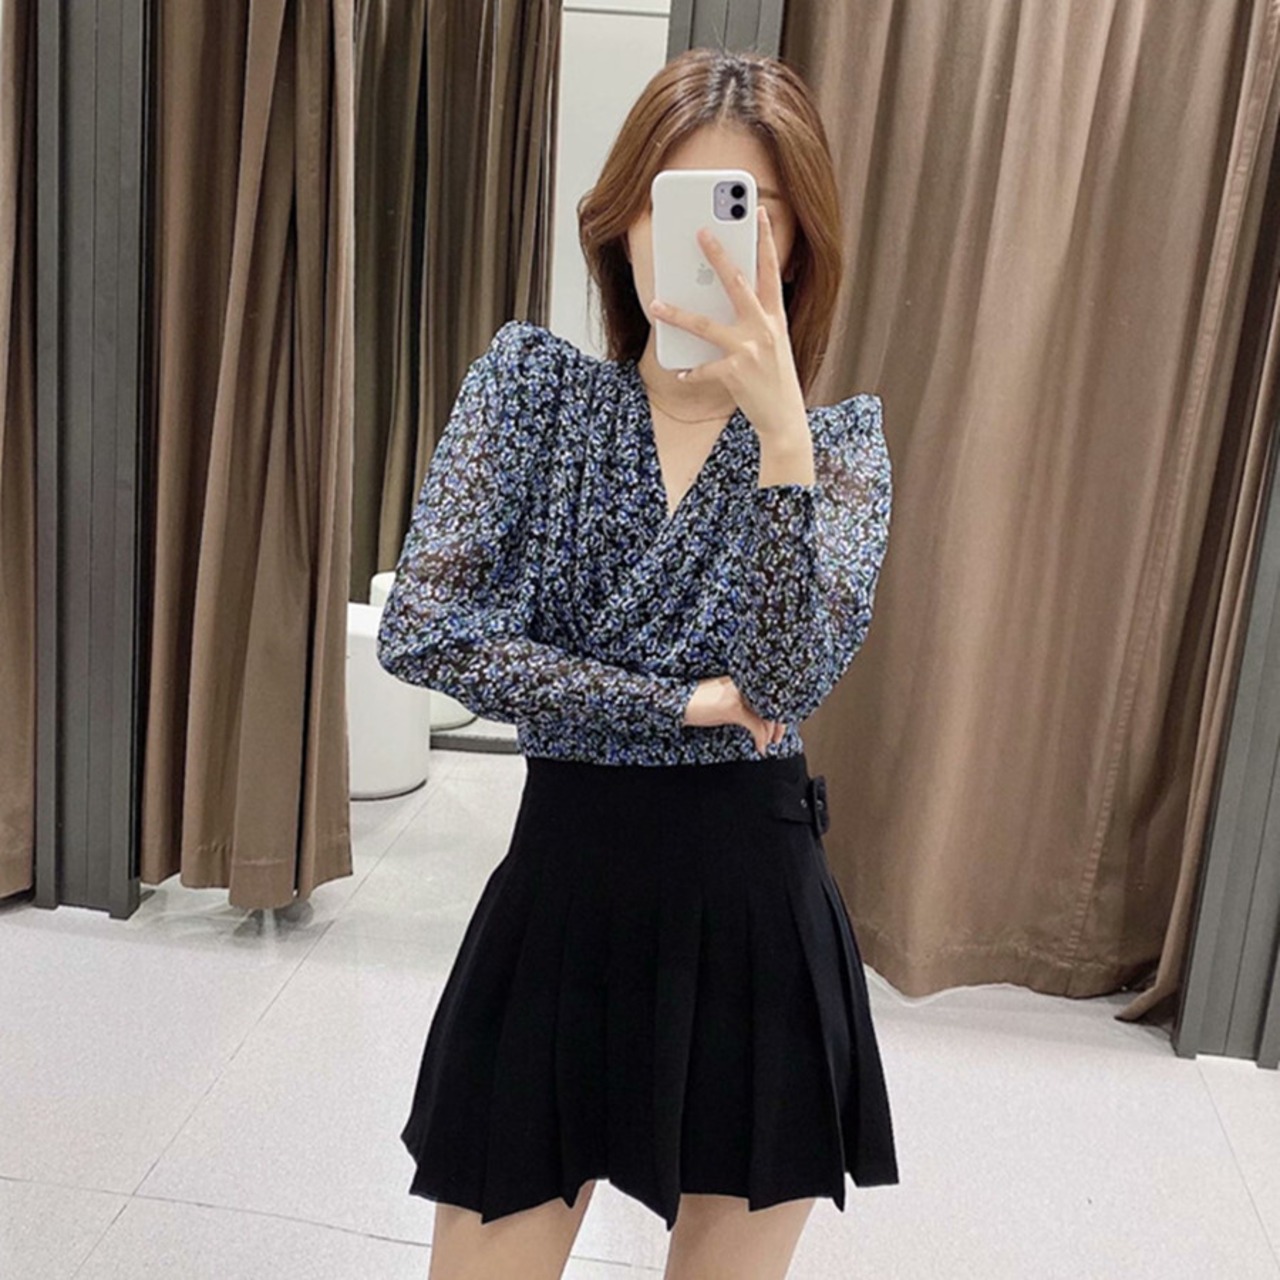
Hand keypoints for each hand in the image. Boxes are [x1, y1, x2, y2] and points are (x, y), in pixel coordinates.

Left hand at [649, 206, 807, 438]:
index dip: (766, 240)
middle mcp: (764, 329)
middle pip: (737, 284)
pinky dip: (691, 371)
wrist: (785, 418)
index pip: (771, 271)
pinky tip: (681, 373)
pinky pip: (704, 368)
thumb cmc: (774, 379)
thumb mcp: (773, 344)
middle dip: (718, 255)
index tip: (759, 213)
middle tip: (700, 232)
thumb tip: (721, 301)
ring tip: (656, 305)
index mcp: (775, 318)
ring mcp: (749, 350)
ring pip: (707, 325)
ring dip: (677, 314)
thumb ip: (755, 321)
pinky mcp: (735, 373)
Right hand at [681, 674, 787, 755]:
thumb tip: (755, 716)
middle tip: (778, 737)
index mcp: (741, 679)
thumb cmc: (696, 701)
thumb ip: (739, 701)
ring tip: (769, 743)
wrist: (676, 700)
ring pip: (767, 714)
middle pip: (771, 702)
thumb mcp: (722, 698)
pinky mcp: (732, 707)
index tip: (777, 723)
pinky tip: (760, 747)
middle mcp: (742, 683)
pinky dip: (762, 738)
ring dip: (771, 733)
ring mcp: (738, 695)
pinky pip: (756, 725)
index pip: (767, 692)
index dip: (776, 709)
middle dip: (778, 722)